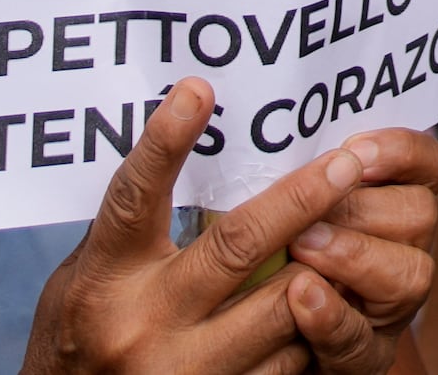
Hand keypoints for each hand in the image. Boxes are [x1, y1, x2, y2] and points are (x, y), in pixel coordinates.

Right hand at [24, 85, 437, 374]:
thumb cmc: (80, 337)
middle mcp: (141, 323)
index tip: (198, 90)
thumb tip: (178, 147)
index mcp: (102, 280)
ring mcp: (181, 370)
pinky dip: (313, 323)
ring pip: (279, 305)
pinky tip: (332, 291)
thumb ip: (128, 231)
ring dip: (322, 262)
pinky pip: (286, 361)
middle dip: (302, 198)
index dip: (164, 144)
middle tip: (348, 159)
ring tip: (358, 219)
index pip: (133, 200)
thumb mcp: (83, 279)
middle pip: (237, 246)